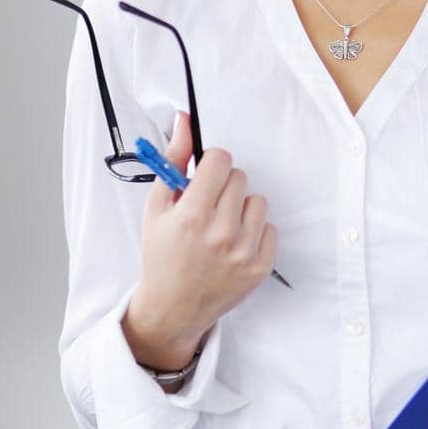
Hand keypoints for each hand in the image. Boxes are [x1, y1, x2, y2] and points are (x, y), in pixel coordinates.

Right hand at [122, 111, 277, 372]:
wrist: (172, 307)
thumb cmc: (161, 255)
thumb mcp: (157, 208)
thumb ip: (172, 161)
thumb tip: (185, 121)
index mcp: (192, 215)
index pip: (220, 159)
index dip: (211, 164)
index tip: (204, 176)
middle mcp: (221, 232)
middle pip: (239, 176)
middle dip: (222, 185)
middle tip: (206, 207)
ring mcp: (244, 251)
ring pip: (257, 200)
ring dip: (240, 208)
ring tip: (220, 227)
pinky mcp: (261, 266)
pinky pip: (270, 227)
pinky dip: (254, 231)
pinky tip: (232, 245)